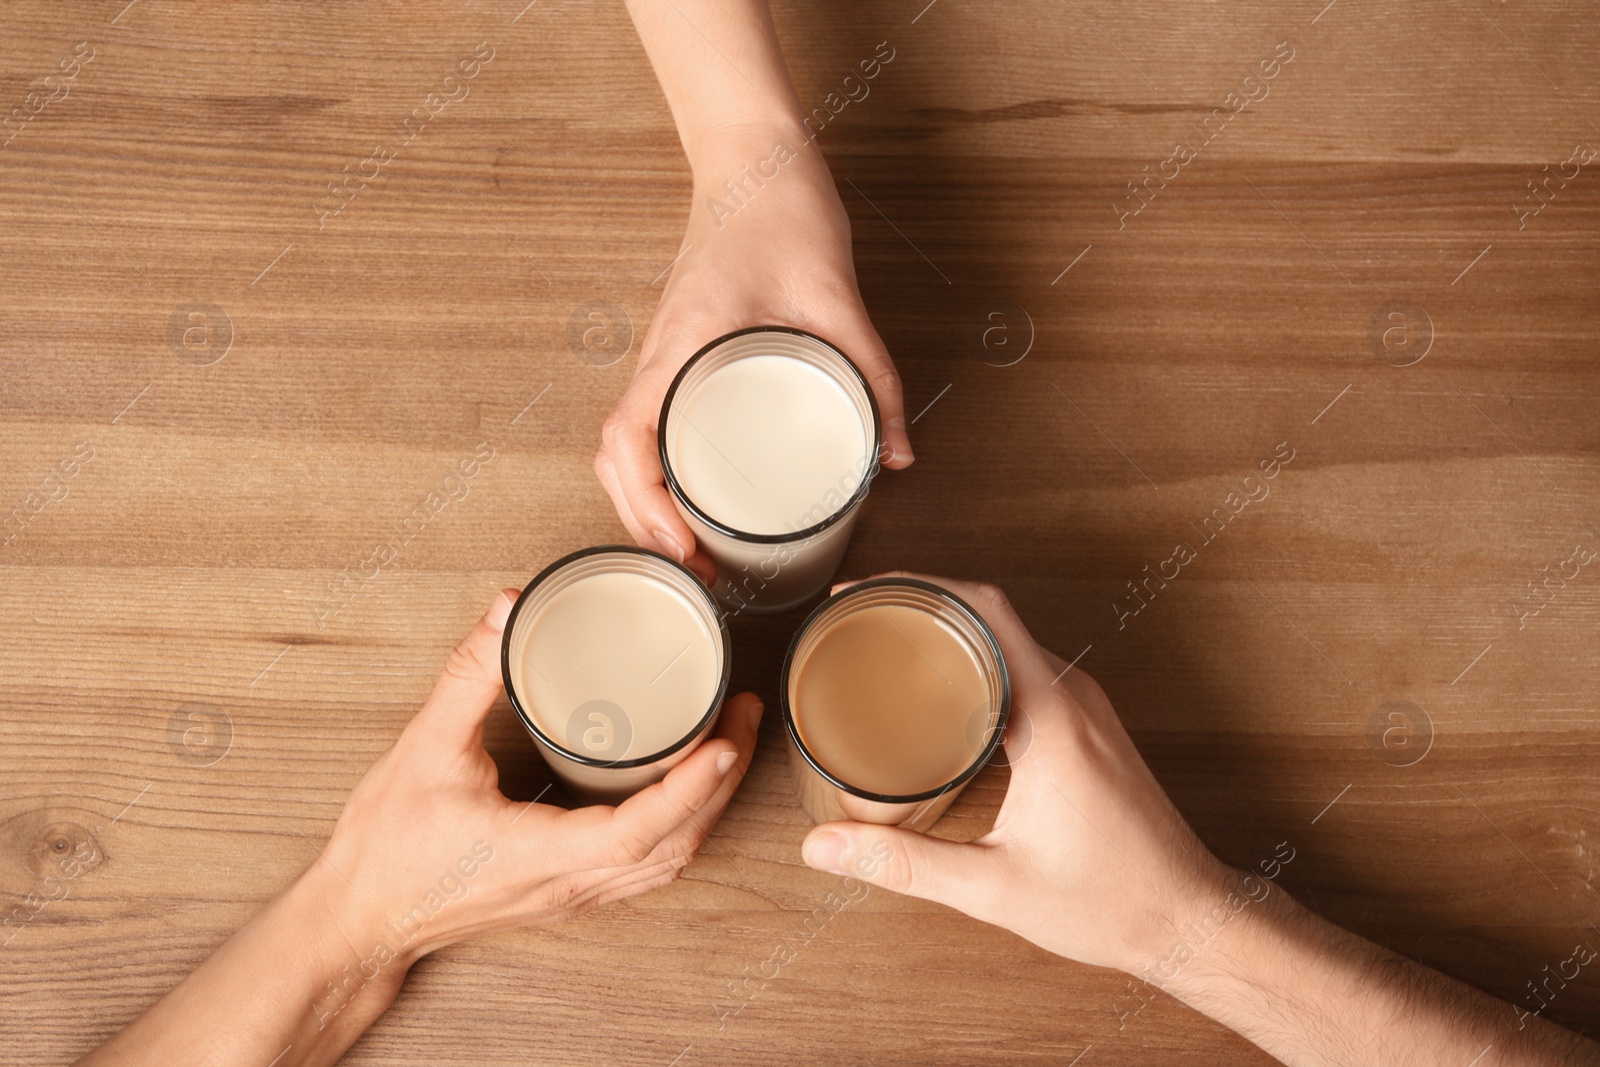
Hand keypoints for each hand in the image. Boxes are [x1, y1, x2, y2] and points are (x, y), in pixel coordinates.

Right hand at [317, 590, 763, 963]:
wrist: (359, 918)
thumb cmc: (386, 849)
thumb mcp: (423, 749)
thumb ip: (469, 676)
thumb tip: (508, 610)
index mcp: (542, 855)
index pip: (639, 832)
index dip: (690, 788)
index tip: (726, 741)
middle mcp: (570, 885)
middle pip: (675, 847)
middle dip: (723, 783)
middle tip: (745, 718)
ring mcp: (573, 897)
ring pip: (666, 863)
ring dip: (708, 808)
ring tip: (729, 746)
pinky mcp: (567, 894)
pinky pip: (644, 869)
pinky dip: (679, 829)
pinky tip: (683, 792)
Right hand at [593, 127, 912, 584]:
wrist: (756, 163)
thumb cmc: (782, 215)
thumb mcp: (838, 301)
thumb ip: (873, 377)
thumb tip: (899, 456)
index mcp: (681, 344)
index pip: (627, 437)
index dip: (643, 502)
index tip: (680, 548)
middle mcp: (658, 356)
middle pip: (613, 459)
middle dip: (641, 524)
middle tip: (695, 572)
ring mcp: (662, 357)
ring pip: (621, 446)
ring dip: (640, 503)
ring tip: (686, 553)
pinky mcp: (678, 356)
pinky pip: (643, 425)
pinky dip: (649, 472)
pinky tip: (686, 499)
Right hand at [799, 573, 1232, 974]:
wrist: (1188, 918)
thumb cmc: (1110, 903)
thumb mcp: (994, 887)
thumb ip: (904, 864)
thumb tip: (823, 848)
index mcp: (1052, 716)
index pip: (984, 611)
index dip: (918, 586)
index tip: (862, 592)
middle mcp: (1073, 696)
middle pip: (989, 612)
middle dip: (918, 601)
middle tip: (854, 617)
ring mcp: (1085, 706)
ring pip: (1008, 637)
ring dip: (948, 628)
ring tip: (884, 642)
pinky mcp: (1087, 724)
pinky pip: (1024, 665)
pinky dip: (975, 658)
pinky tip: (939, 686)